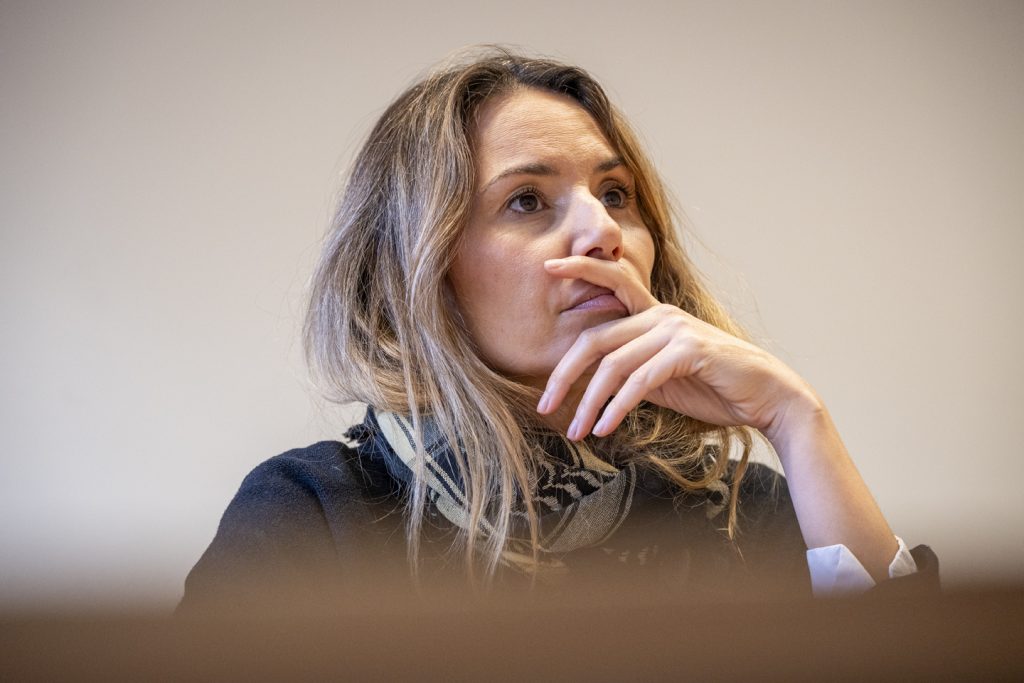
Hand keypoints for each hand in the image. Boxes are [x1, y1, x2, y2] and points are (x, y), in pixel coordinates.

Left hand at [538, 256, 816, 441]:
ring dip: (590, 403)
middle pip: (596, 339)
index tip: (546, 267)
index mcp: (653, 314)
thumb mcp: (662, 379)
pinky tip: (605, 427)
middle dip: (564, 374)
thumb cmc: (715, 387)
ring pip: (614, 364)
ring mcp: (675, 330)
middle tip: (544, 405)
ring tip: (577, 432)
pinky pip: (640, 380)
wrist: (768, 397)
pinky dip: (618, 406)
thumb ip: (631, 371)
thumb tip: (594, 382)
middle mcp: (661, 315)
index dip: (578, 273)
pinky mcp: (690, 351)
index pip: (606, 290)